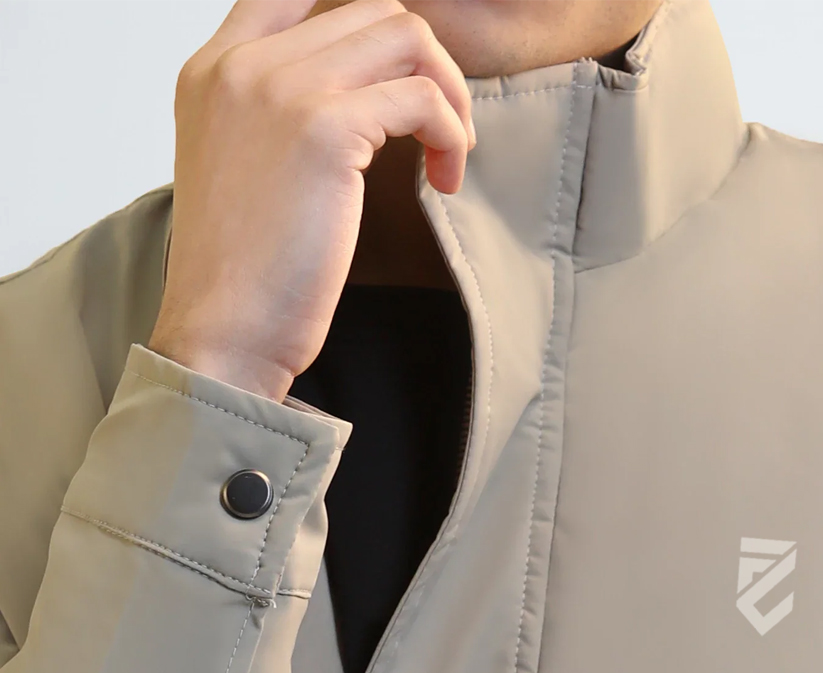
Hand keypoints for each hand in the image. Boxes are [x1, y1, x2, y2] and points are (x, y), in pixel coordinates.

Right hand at [148, 0, 475, 401]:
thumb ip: (275, 117)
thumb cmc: (240, 276)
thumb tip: (357, 105)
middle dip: (424, 65)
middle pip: (368, 10)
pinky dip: (451, 135)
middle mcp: (243, 64)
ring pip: (403, 35)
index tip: (401, 72)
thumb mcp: (239, 170)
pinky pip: (422, 99)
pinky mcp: (324, 129)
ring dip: (447, 91)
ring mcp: (281, 90)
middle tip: (440, 130)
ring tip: (450, 152)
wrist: (221, 333)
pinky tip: (445, 181)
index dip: (361, 24)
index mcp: (213, 70)